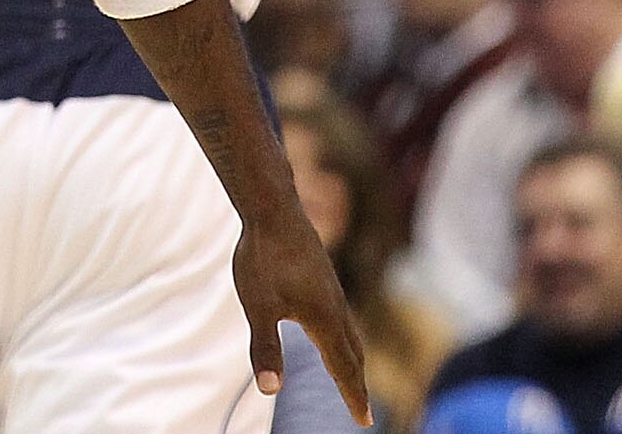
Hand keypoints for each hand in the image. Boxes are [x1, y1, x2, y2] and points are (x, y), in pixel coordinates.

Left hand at [232, 211, 369, 418]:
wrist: (273, 208)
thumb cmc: (262, 257)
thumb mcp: (258, 307)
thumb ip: (265, 348)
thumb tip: (270, 390)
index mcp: (324, 320)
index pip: (343, 368)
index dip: (353, 396)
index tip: (364, 422)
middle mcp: (335, 307)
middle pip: (353, 354)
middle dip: (356, 384)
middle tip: (361, 411)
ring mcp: (331, 290)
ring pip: (349, 333)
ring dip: (353, 360)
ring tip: (352, 377)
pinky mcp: (323, 277)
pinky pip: (342, 316)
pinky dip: (345, 337)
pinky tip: (334, 332)